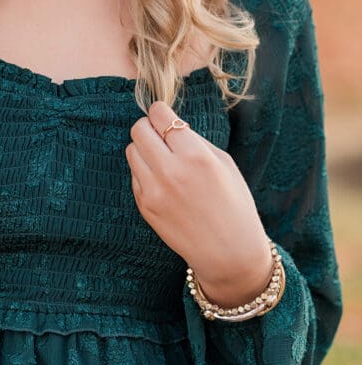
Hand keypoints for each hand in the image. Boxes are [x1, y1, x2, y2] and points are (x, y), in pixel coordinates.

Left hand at [125, 101, 272, 306]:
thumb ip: (193, 139)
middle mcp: (170, 171)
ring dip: (144, 149)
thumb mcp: (224, 163)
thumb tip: (168, 122)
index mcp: (195, 155)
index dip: (161, 112)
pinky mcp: (144, 206)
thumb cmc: (233, 204)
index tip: (164, 116)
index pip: (160, 116)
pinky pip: (134, 175)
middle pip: (139, 129)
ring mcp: (153, 190)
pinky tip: (164, 183)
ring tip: (163, 160)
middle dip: (149, 127)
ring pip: (131, 150)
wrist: (229, 252)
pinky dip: (145, 172)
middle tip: (161, 135)